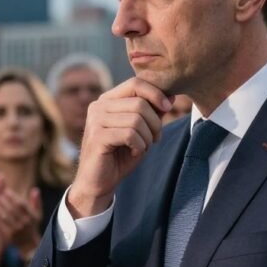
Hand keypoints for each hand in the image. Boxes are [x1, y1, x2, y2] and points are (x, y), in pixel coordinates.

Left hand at [6, 187, 41, 256]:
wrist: (29, 245)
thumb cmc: (33, 226)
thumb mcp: (38, 214)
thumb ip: (36, 202)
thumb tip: (35, 189)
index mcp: (32, 216)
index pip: (21, 204)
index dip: (13, 196)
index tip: (6, 190)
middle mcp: (25, 223)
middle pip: (12, 209)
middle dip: (4, 200)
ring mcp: (17, 229)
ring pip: (5, 216)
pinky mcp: (10, 235)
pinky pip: (1, 224)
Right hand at [70, 78, 170, 216]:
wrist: (99, 182)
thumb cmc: (119, 155)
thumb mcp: (141, 131)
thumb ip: (152, 113)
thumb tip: (171, 97)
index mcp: (107, 100)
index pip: (135, 83)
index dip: (156, 93)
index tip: (168, 108)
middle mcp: (98, 106)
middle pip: (139, 102)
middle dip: (155, 123)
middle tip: (155, 139)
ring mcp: (95, 121)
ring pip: (136, 119)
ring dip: (147, 137)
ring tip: (143, 147)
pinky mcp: (97, 137)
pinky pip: (130, 134)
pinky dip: (139, 145)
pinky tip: (135, 152)